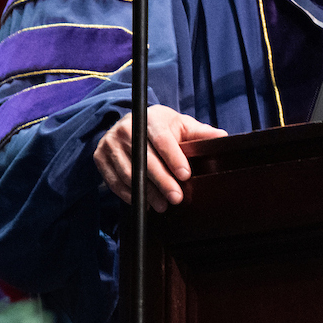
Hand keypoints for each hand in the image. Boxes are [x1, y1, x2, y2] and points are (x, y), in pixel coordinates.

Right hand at [93, 105, 227, 209]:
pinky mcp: (99, 156)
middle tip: (176, 198)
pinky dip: (128, 194)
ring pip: (128, 172)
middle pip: (144, 158)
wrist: (129, 124)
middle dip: (162, 180)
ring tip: (162, 205)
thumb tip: (222, 138)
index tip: (185, 175)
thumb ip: (200, 133)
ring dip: (146, 192)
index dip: (173, 157)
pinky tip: (143, 202)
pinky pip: (113, 180)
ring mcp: (110, 143)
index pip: (161, 138)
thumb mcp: (180, 125)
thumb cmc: (160, 127)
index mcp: (149, 118)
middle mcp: (126, 128)